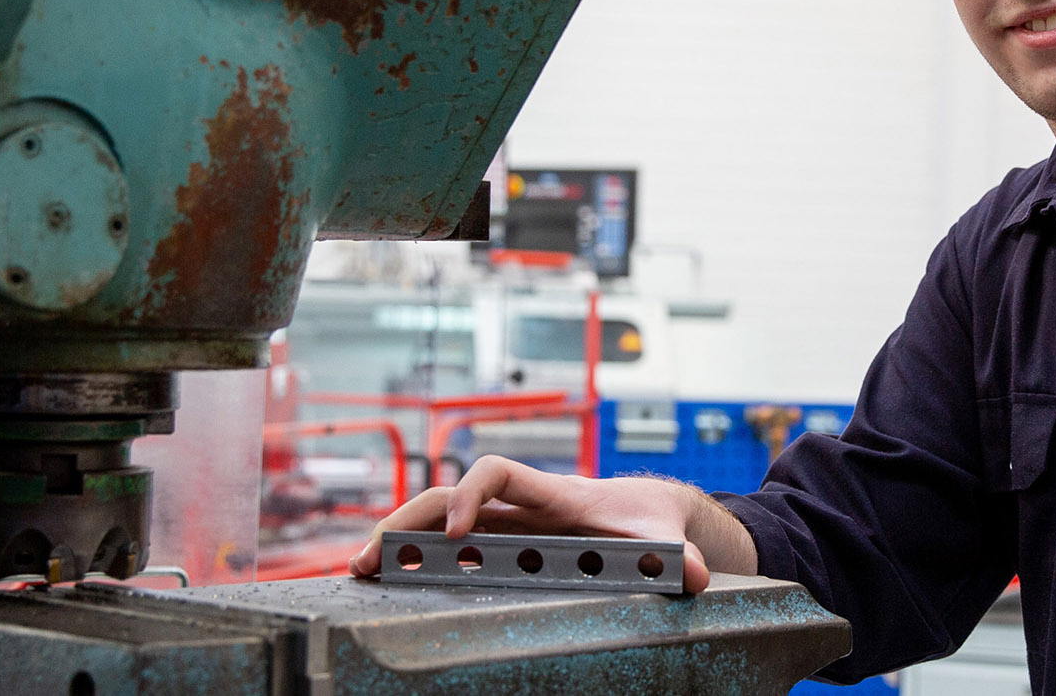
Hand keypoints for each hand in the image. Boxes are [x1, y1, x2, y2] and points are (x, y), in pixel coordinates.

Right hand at [347, 455, 757, 590]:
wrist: (650, 515)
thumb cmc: (652, 523)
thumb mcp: (667, 539)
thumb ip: (682, 556)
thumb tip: (697, 573)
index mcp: (554, 495)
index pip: (500, 474)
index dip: (473, 494)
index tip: (458, 530)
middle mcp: (521, 506)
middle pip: (450, 495)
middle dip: (409, 519)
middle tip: (371, 556)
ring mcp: (506, 526)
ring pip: (440, 520)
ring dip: (399, 539)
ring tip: (358, 570)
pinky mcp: (503, 549)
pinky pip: (450, 549)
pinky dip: (415, 559)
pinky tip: (384, 581)